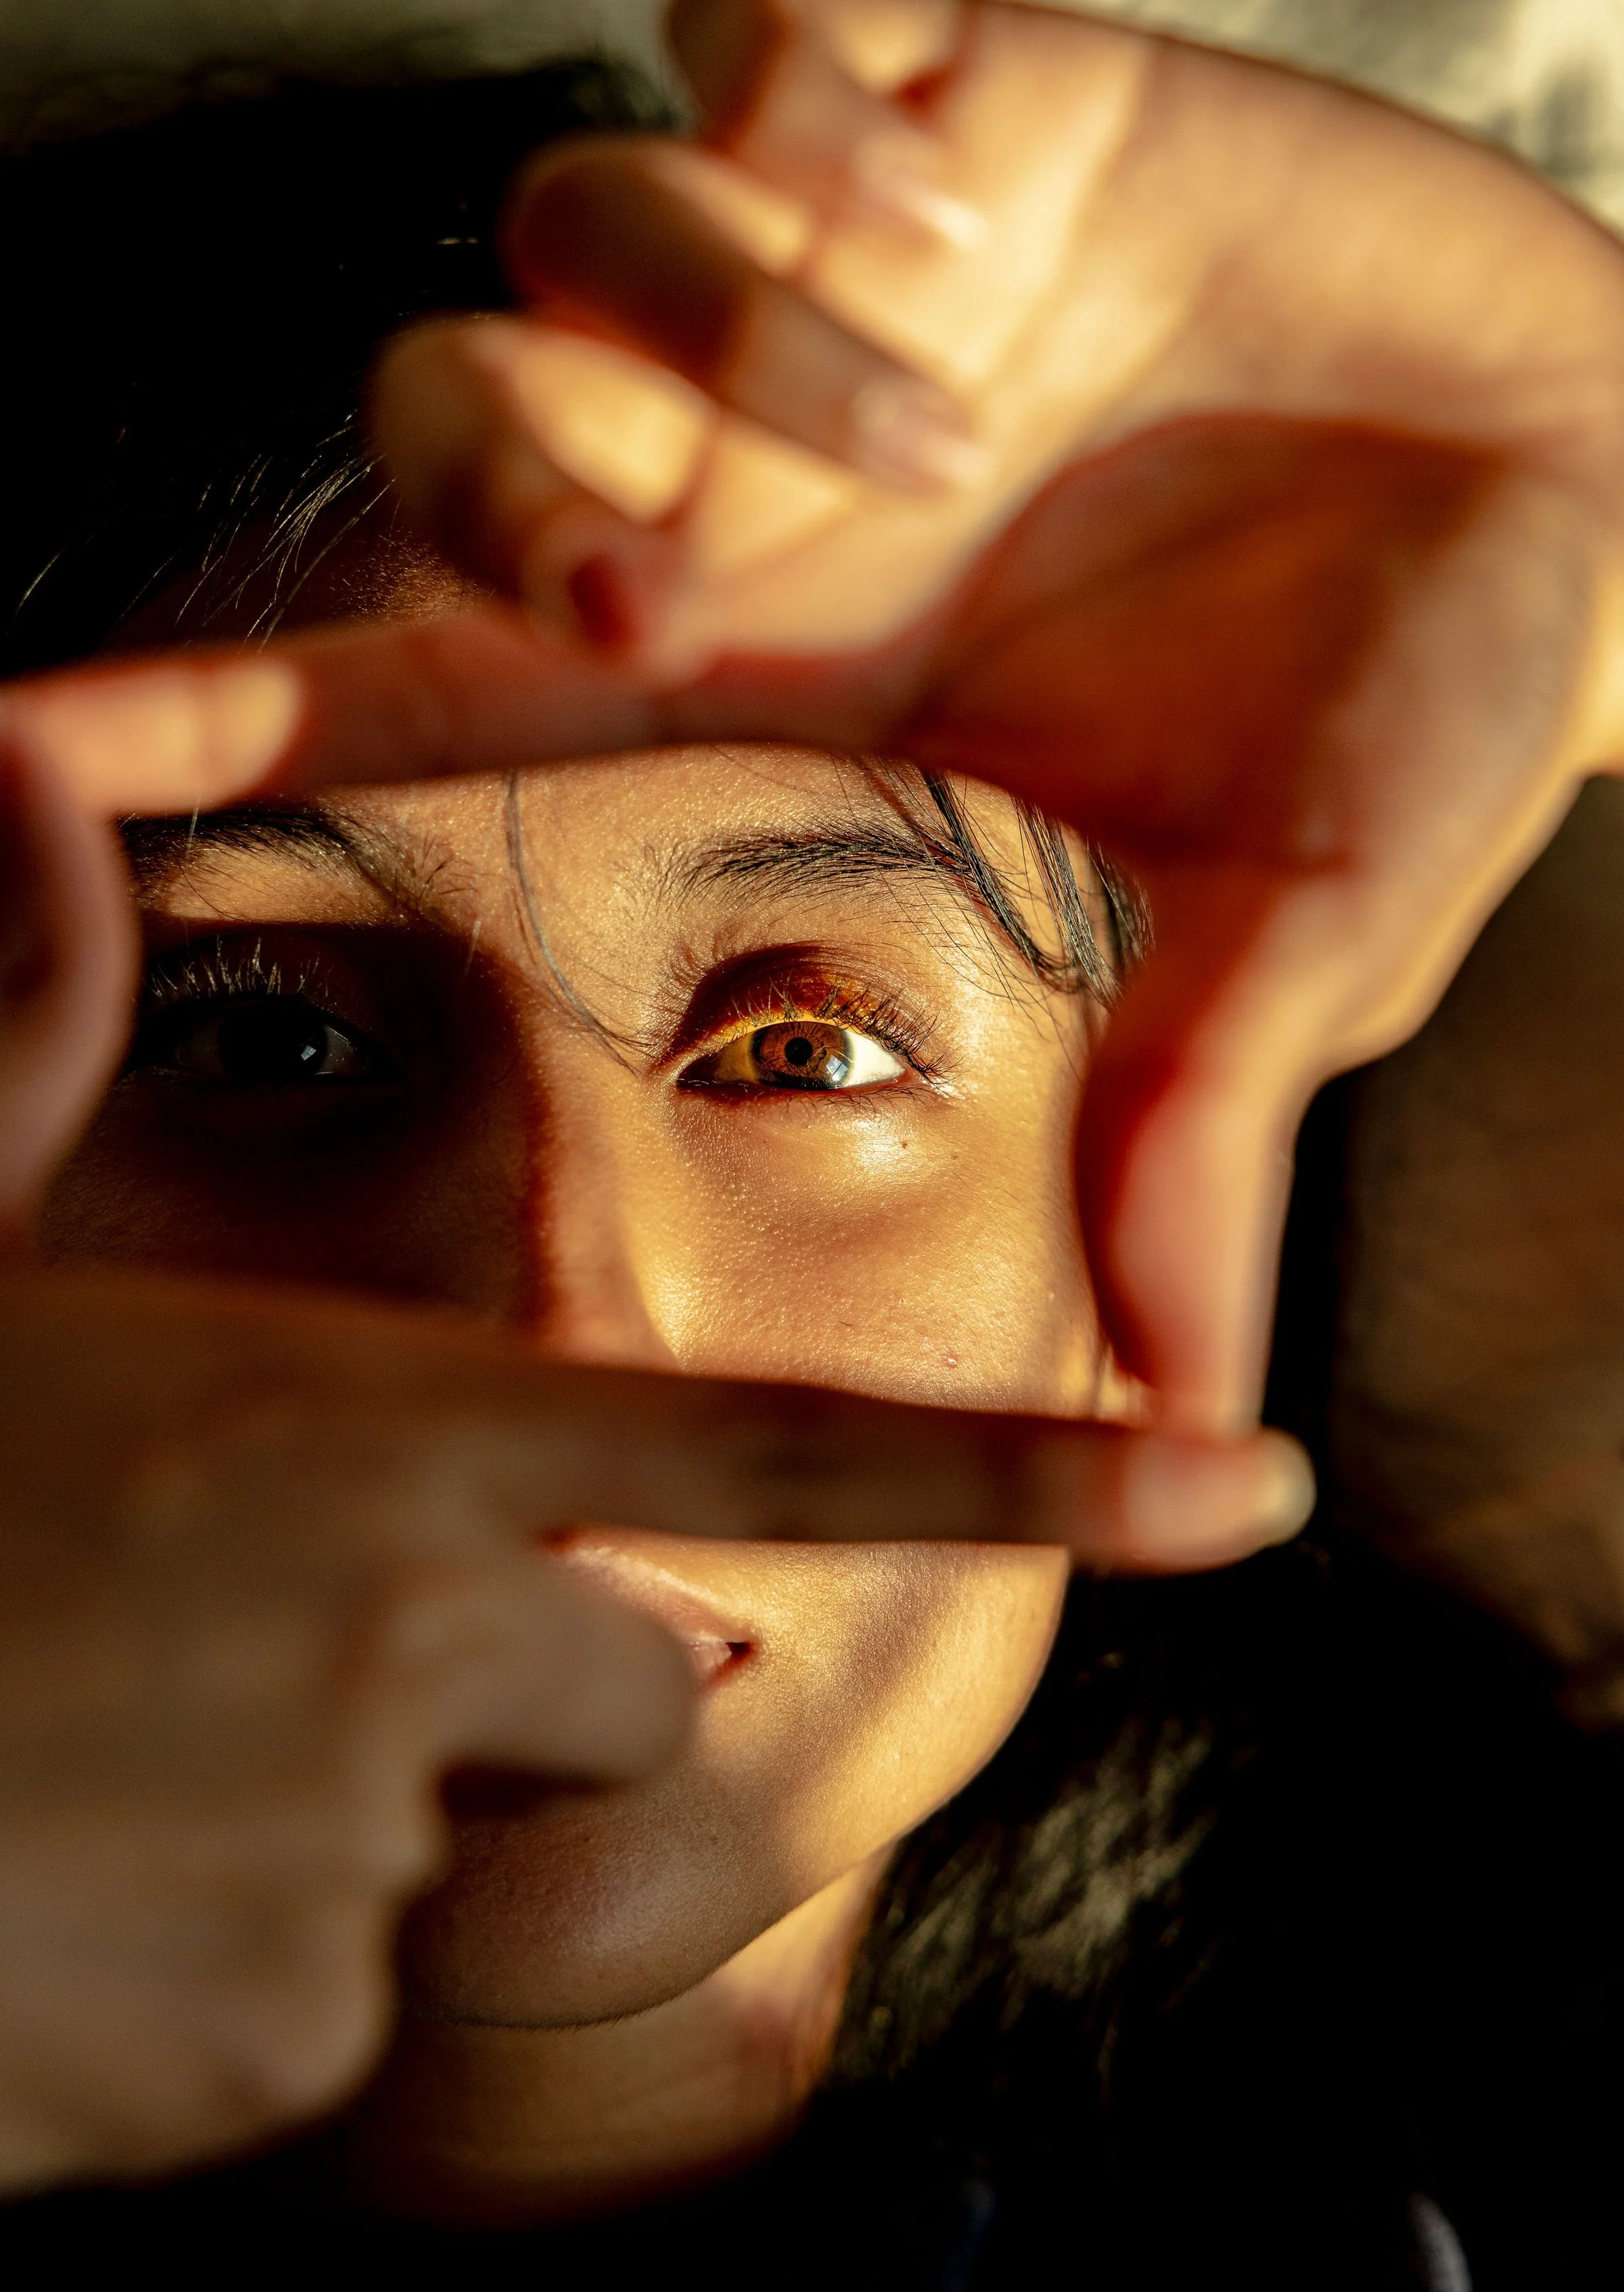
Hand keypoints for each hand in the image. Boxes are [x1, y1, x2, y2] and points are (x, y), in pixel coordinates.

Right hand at [0, 720, 1300, 2192]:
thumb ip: (25, 1052)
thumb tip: (18, 756)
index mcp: (370, 1439)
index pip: (772, 1465)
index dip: (1034, 1477)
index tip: (1248, 1494)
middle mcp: (408, 1647)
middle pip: (602, 1678)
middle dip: (480, 1678)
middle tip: (219, 1647)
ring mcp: (335, 1876)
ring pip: (434, 1859)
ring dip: (299, 1826)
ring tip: (82, 1761)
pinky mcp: (250, 2066)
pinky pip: (309, 2009)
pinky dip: (204, 1978)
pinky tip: (51, 1894)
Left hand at [22, 0, 1611, 1436]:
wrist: (1582, 473)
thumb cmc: (1422, 709)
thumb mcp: (1303, 940)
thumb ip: (1196, 1137)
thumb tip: (1181, 1416)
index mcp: (792, 674)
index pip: (427, 682)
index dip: (212, 708)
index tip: (11, 755)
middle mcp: (758, 468)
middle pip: (443, 418)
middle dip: (505, 490)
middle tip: (672, 576)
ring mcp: (834, 276)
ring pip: (571, 220)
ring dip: (721, 316)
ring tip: (943, 401)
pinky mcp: (946, 92)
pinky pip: (747, 31)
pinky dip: (805, 100)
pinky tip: (958, 201)